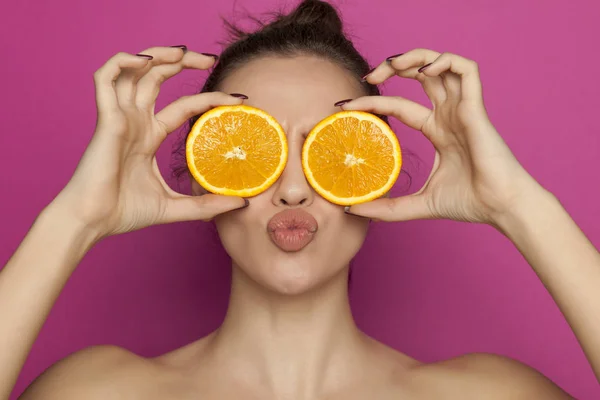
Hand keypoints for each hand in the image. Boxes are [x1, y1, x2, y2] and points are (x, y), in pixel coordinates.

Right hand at [53, 46, 246, 237]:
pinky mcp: (105, 119)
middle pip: (158, 77)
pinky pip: (106, 79)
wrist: (93, 222)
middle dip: (184, 62)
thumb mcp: (176, 207)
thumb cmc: (125, 213)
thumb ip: (206, 204)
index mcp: (149, 135)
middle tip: (211, 59)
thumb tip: (242, 203)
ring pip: (135, 71)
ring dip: (158, 55)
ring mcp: (120, 118)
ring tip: (185, 52)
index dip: (209, 98)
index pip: (184, 105)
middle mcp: (135, 121)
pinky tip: (146, 61)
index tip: (239, 100)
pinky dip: (122, 62)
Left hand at [343, 48, 541, 224]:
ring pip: (440, 64)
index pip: (398, 106)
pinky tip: (425, 70)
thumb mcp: (418, 204)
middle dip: (392, 68)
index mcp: (437, 131)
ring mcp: (463, 108)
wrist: (501, 208)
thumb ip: (387, 207)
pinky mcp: (477, 108)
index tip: (345, 106)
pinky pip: (467, 69)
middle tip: (368, 76)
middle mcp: (449, 115)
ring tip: (390, 65)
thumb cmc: (469, 203)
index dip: (373, 101)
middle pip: (419, 76)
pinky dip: (446, 61)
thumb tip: (351, 209)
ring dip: (414, 57)